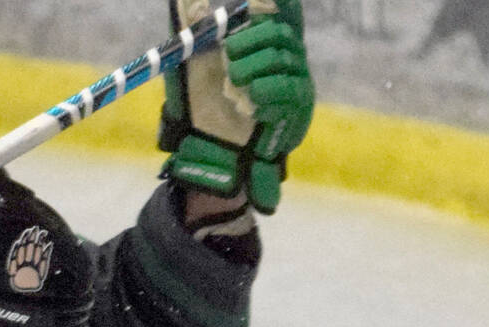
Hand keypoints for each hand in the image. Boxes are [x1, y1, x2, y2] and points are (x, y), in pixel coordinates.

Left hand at [159, 0, 312, 213]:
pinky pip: (288, 90)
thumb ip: (199, 32)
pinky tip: (252, 103)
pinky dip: (266, 92)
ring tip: (235, 82)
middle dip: (252, 40)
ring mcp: (298, 80)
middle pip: (280, 33)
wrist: (218, 150)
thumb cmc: (209, 105)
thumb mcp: (198, 65)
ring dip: (253, 68)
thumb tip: (188, 3)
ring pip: (282, 60)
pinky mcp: (300, 106)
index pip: (285, 12)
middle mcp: (288, 55)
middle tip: (229, 56)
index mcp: (268, 41)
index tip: (264, 4)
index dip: (283, 6)